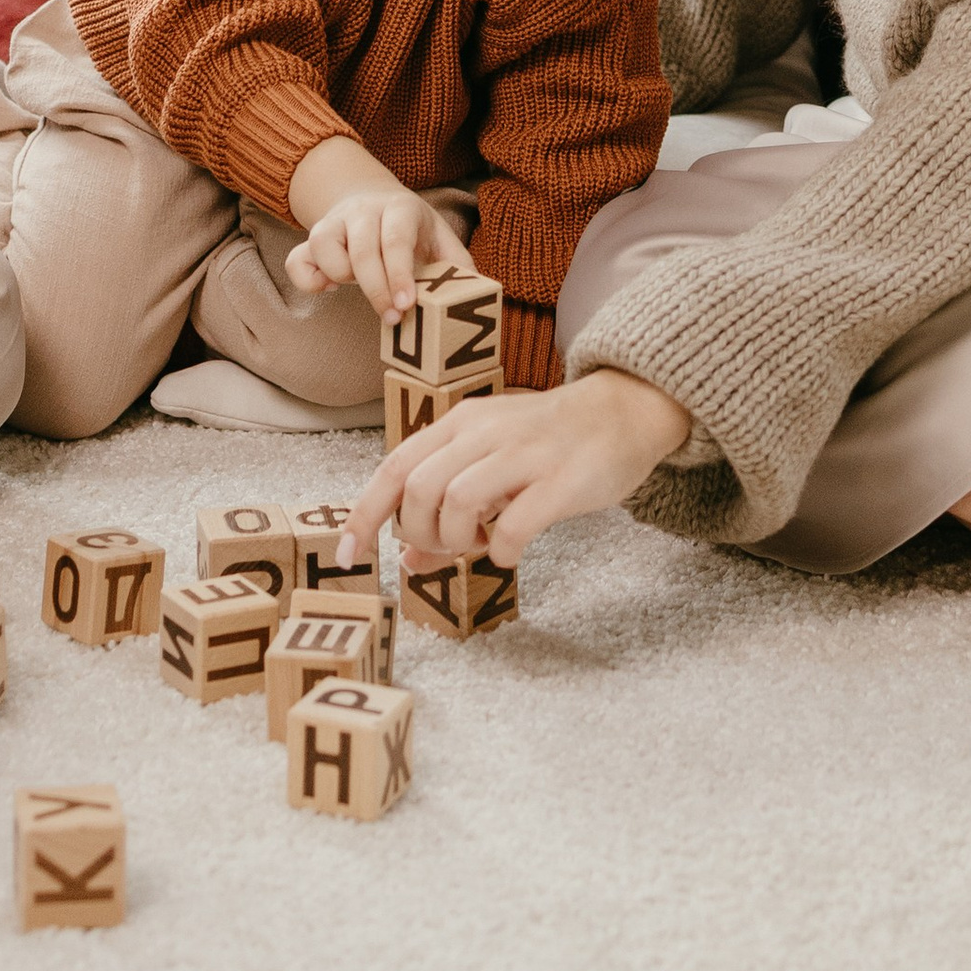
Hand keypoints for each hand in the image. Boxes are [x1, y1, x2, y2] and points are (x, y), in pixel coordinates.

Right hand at [284, 142, 472, 320]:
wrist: (373, 199)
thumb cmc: (412, 230)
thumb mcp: (440, 237)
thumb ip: (457, 264)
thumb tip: (475, 294)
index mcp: (400, 208)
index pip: (395, 239)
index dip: (399, 273)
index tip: (406, 305)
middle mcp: (363, 210)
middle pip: (361, 250)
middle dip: (376, 290)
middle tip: (393, 319)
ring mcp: (334, 221)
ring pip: (324, 248)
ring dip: (342, 277)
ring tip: (364, 289)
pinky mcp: (312, 237)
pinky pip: (298, 261)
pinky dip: (309, 280)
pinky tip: (331, 287)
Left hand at [341, 369, 691, 571]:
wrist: (624, 411)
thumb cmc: (550, 442)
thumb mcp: (492, 462)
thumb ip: (448, 504)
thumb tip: (407, 559)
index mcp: (462, 423)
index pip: (395, 466)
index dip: (364, 513)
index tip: (347, 555)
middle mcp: (486, 431)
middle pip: (419, 487)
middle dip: (420, 532)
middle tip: (448, 546)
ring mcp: (524, 453)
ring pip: (456, 500)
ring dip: (456, 539)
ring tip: (478, 543)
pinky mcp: (561, 480)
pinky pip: (513, 524)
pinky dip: (500, 549)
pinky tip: (510, 548)